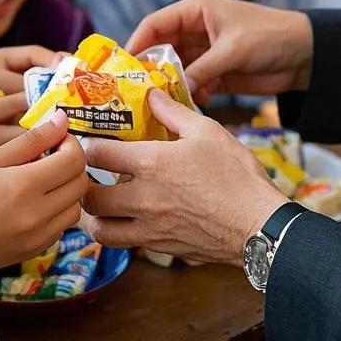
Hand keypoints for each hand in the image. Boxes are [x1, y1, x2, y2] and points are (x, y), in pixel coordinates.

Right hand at [0, 108, 88, 278]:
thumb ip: (29, 140)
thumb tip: (61, 119)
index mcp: (24, 185)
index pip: (74, 159)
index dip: (71, 143)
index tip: (57, 139)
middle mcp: (38, 214)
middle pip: (81, 182)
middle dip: (73, 164)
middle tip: (53, 156)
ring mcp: (38, 236)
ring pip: (76, 206)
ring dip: (69, 189)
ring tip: (44, 180)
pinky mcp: (35, 251)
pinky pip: (62, 226)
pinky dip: (58, 211)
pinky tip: (36, 203)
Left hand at [81, 91, 286, 265]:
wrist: (258, 226)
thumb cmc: (236, 176)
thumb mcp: (207, 132)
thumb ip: (174, 112)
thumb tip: (152, 94)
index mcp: (151, 163)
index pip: (98, 154)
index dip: (86, 145)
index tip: (85, 140)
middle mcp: (142, 198)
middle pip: (89, 196)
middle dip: (82, 183)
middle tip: (86, 174)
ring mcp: (149, 227)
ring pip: (99, 229)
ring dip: (93, 215)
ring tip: (99, 201)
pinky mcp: (160, 247)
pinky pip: (124, 243)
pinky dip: (116, 232)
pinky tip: (126, 219)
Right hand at [126, 0, 313, 101]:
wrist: (306, 54)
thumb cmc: (270, 36)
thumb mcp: (233, 50)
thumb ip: (202, 69)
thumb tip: (175, 89)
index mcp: (196, 10)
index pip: (155, 24)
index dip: (136, 43)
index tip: (122, 66)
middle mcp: (196, 30)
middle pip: (161, 49)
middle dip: (149, 70)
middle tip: (133, 93)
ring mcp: (206, 53)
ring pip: (176, 70)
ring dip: (168, 87)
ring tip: (155, 107)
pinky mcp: (217, 72)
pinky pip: (193, 84)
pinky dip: (188, 95)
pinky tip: (184, 109)